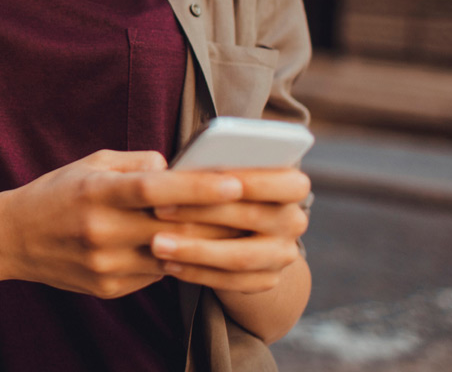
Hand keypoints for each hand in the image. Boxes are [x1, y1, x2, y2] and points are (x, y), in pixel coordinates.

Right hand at [0, 150, 246, 298]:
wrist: (12, 239)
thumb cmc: (57, 193)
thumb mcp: (91, 164)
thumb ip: (136, 163)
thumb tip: (177, 166)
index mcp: (96, 192)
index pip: (154, 190)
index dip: (197, 189)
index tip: (235, 183)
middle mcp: (100, 231)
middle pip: (172, 228)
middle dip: (217, 221)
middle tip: (257, 212)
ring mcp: (105, 265)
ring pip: (170, 257)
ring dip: (204, 245)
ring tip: (237, 232)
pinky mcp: (108, 288)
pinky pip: (156, 275)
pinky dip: (176, 261)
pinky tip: (191, 250)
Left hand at [148, 167, 309, 293]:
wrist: (241, 228)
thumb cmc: (221, 187)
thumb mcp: (222, 172)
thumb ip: (213, 170)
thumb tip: (177, 171)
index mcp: (292, 186)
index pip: (278, 181)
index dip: (239, 179)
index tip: (191, 177)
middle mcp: (294, 221)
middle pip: (251, 217)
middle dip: (201, 213)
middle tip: (157, 210)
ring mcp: (283, 255)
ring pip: (240, 257)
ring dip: (194, 251)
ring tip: (157, 244)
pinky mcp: (267, 279)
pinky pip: (231, 282)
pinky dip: (196, 273)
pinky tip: (167, 265)